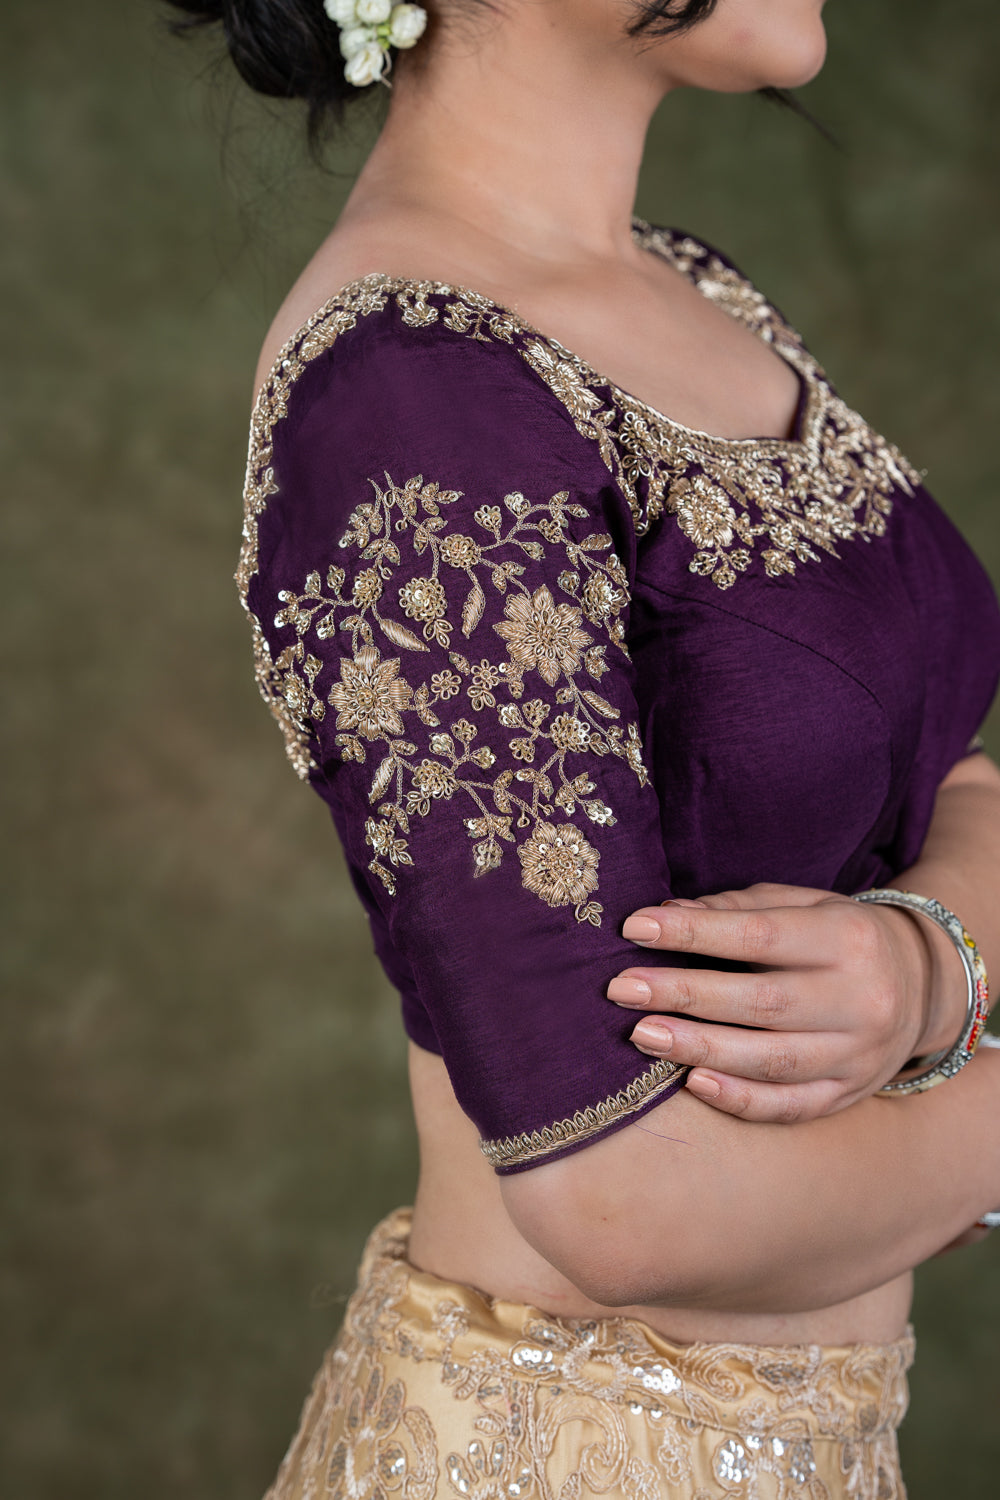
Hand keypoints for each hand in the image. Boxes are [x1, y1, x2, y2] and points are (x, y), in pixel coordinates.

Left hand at [608, 882, 958, 1122]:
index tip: (636, 927)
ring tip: (642, 1034)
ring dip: (699, 1049)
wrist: (921, 986)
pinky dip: (739, 1099)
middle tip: (623, 989)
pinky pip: (790, 1105)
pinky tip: (692, 1083)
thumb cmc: (839, 936)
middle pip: (761, 1002)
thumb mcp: (802, 905)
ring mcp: (857, 1054)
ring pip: (770, 1059)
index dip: (695, 934)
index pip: (759, 936)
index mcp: (847, 939)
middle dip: (684, 995)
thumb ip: (737, 909)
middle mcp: (859, 1000)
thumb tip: (669, 913)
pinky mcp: (848, 1094)